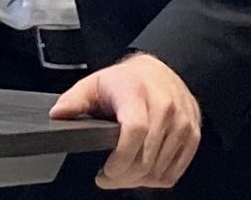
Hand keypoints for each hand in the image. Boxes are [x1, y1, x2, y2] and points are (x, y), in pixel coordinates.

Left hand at [48, 52, 201, 189]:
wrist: (160, 71)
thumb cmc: (127, 81)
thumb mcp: (95, 83)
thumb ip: (74, 100)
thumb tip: (57, 114)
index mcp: (137, 93)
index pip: (135, 131)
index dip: (120, 159)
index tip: (105, 172)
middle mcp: (164, 106)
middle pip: (146, 158)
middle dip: (123, 177)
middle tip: (108, 177)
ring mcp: (182, 121)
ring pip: (159, 170)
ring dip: (138, 180)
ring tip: (123, 171)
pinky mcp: (192, 134)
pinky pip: (174, 172)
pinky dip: (156, 179)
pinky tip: (142, 170)